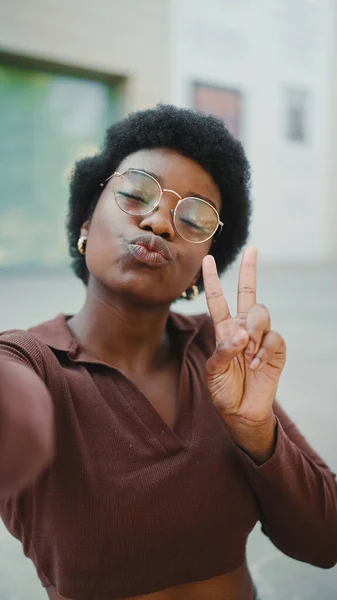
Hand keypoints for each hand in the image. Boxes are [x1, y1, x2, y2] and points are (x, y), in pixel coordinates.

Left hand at [203, 247, 285, 440]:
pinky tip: (255, 365)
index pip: (217, 300)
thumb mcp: (214, 371)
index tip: (207, 259)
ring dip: (253, 333)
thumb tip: (242, 333)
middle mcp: (243, 328)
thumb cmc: (224, 390)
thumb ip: (224, 350)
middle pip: (248, 293)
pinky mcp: (276, 349)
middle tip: (252, 250)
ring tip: (247, 356)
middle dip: (250, 270)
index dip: (212, 280)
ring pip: (261, 314)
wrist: (242, 412)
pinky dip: (263, 351)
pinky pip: (273, 338)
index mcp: (224, 330)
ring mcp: (261, 337)